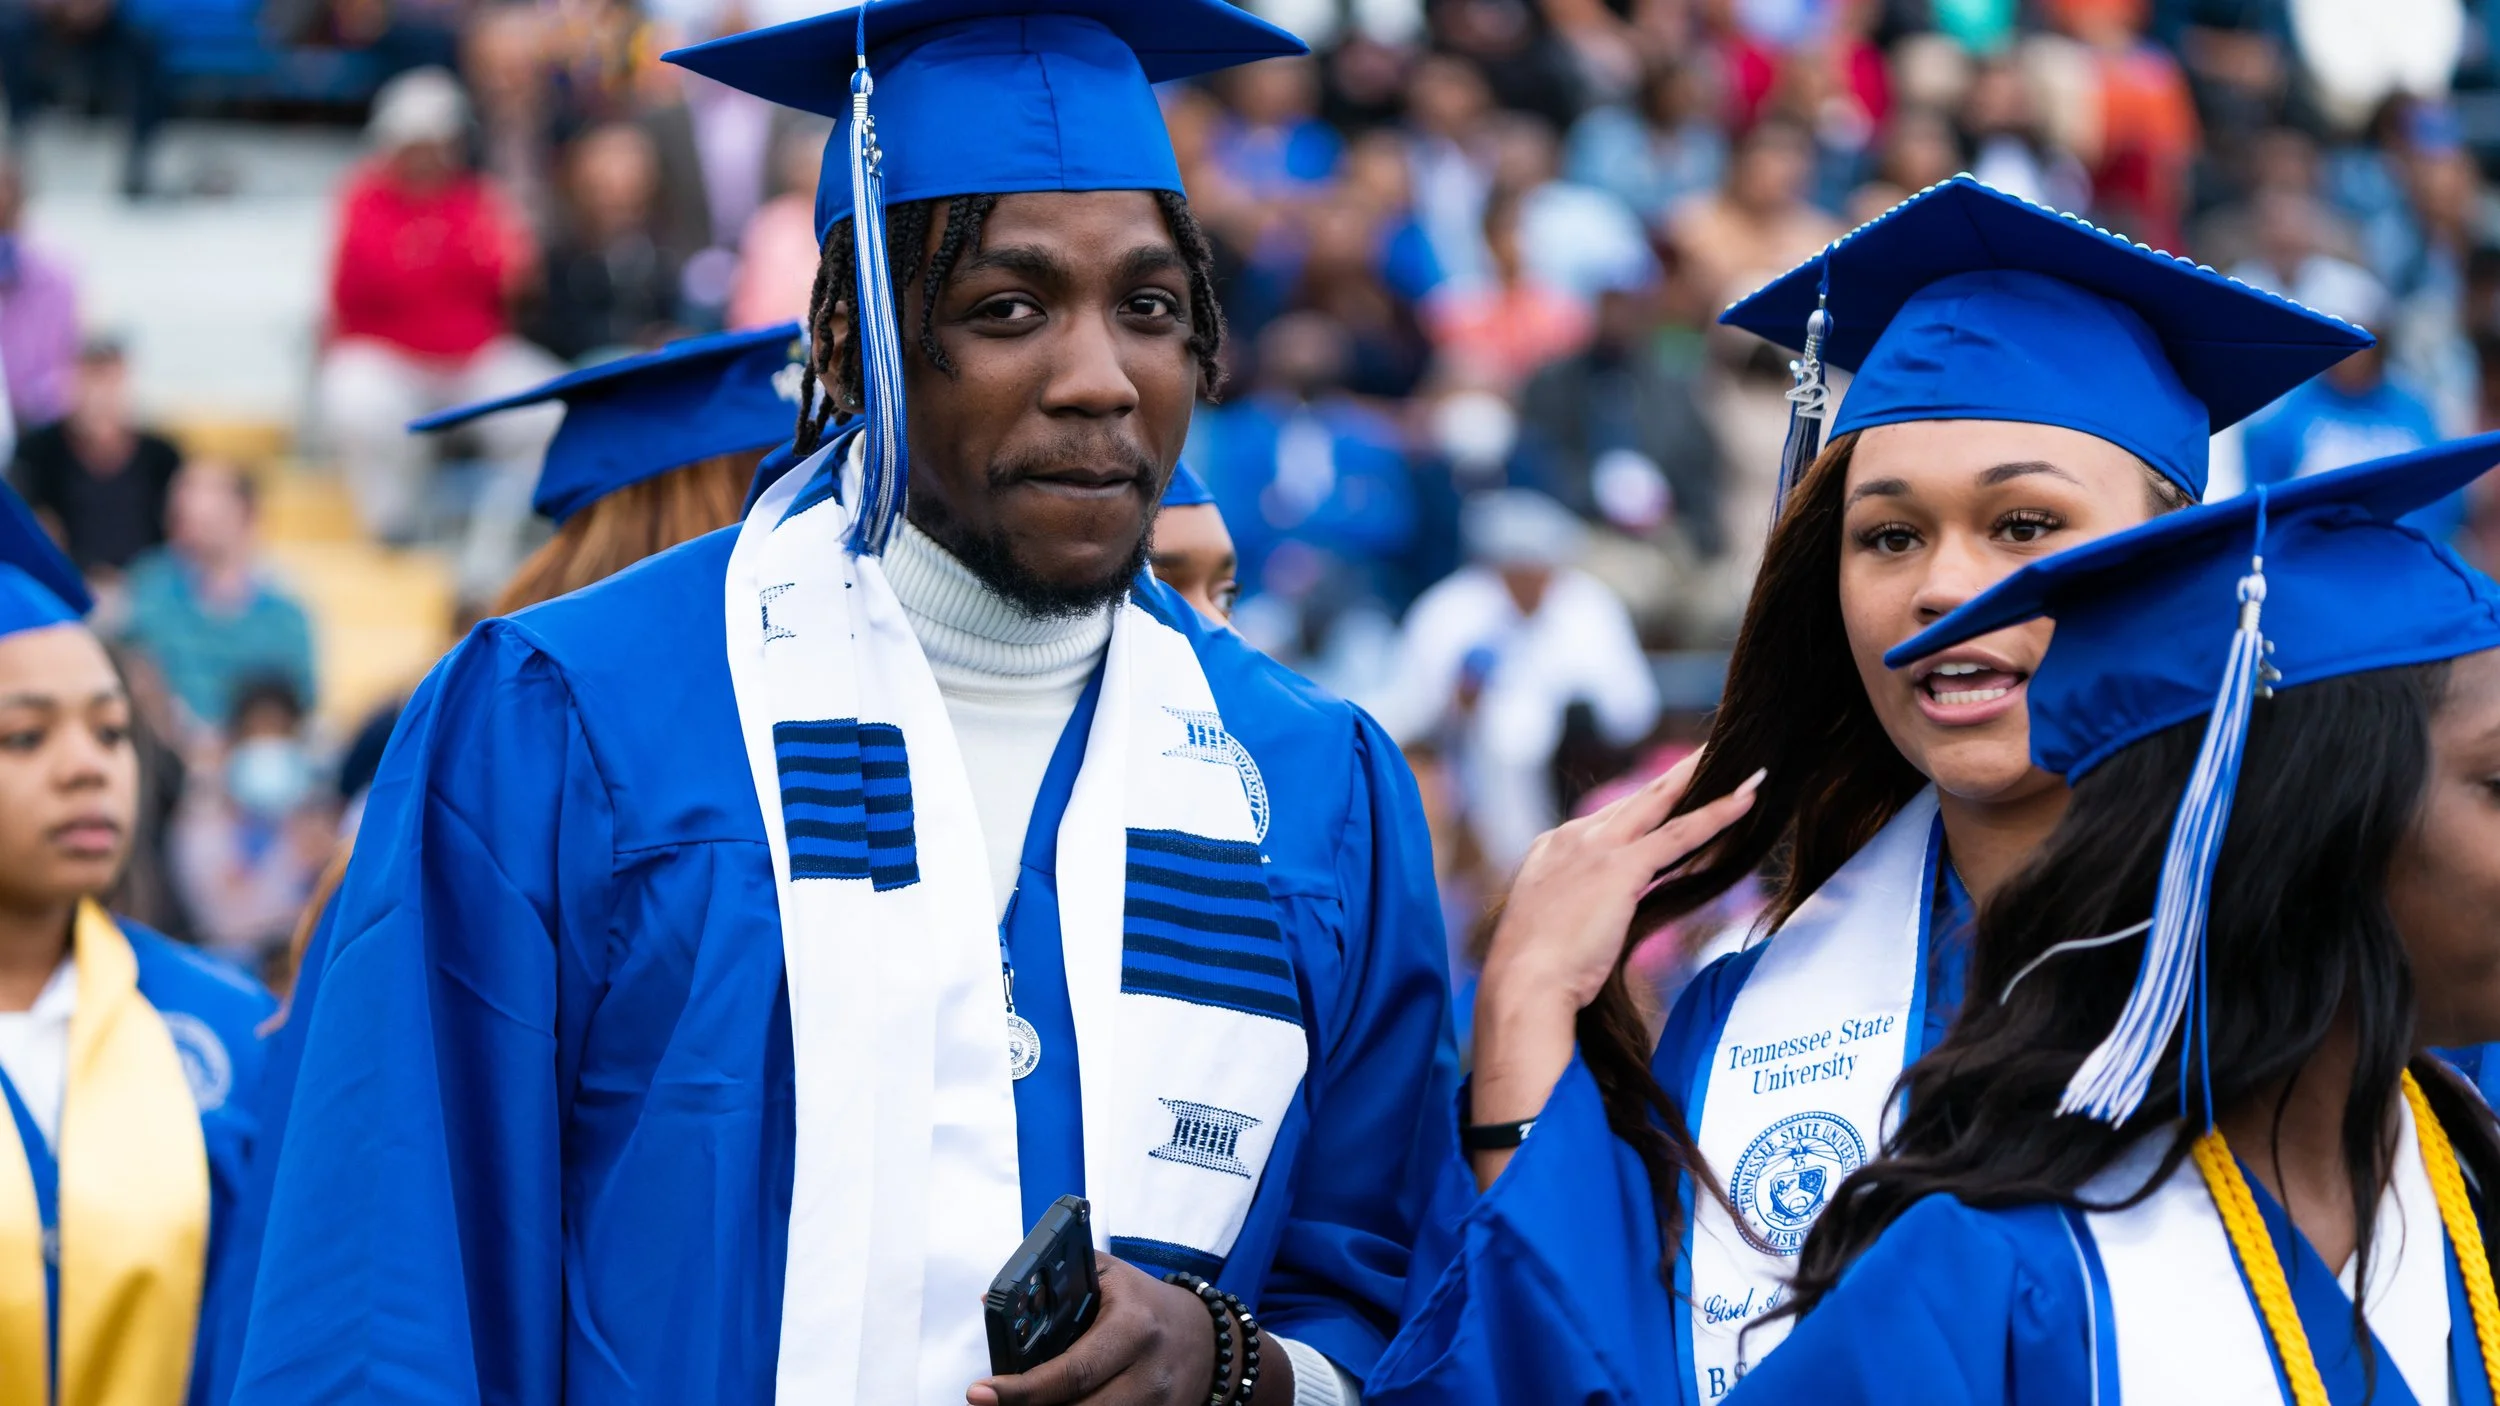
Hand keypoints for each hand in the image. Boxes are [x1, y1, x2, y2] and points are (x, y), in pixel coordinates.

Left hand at [971, 1255, 1230, 1405]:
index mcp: (1133, 1327)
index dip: (1022, 1390)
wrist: (1209, 1339)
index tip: (980, 1393)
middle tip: (990, 1405)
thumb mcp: (1107, 1276)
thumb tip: (990, 1300)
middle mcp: (1148, 1373)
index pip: (1071, 1371)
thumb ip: (1055, 1281)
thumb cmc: (1145, 1303)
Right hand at [1480, 752, 1762, 1014]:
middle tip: (1707, 754)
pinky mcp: (1622, 868)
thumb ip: (1578, 909)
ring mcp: (1596, 848)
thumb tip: (1601, 919)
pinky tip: (1746, 798)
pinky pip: (1681, 834)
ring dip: (1700, 780)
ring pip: (1660, 804)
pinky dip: (1717, 814)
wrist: (1522, 985)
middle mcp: (1572, 838)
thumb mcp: (1552, 929)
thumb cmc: (1532, 975)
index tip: (1667, 795)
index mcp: (1551, 850)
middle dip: (1675, 778)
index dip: (1642, 808)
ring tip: (1738, 769)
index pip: (1607, 820)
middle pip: (1635, 800)